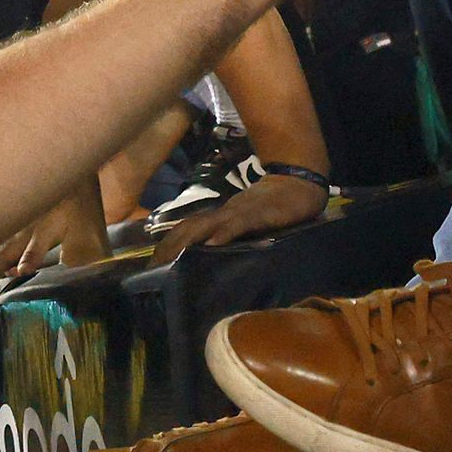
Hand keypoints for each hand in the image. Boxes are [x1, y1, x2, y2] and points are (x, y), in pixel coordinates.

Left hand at [145, 168, 326, 260]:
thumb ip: (232, 236)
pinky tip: (212, 245)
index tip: (154, 262)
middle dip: (169, 246)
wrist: (298, 184)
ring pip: (206, 225)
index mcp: (220, 216)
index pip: (188, 229)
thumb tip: (211, 256)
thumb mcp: (248, 223)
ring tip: (171, 260)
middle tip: (153, 267)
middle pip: (188, 227)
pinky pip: (237, 224)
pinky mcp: (258, 214)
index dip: (169, 243)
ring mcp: (239, 212)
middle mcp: (224, 213)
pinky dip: (223, 234)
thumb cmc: (274, 207)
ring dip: (186, 242)